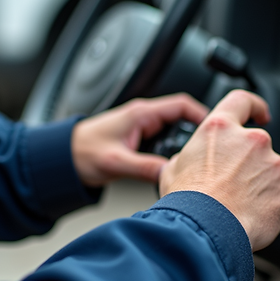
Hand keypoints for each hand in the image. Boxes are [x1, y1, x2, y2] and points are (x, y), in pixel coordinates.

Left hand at [71, 94, 208, 187]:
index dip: (204, 115)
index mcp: (141, 113)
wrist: (61, 159)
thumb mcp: (116, 162)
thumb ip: (145, 168)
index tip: (218, 130)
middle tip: (214, 149)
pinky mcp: (139, 140)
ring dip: (186, 144)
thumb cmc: (80, 152)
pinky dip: (174, 152)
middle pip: (183, 118)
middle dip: (200, 132)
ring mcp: (142, 128)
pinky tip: (178, 166)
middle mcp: (144, 117)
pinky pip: (165, 142)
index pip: (183, 105)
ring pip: (175, 131)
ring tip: (200, 160)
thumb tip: (171, 175)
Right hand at [158, 90, 279, 251]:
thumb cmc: (189, 203)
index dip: (253, 106)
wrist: (208, 232)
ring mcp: (274, 165)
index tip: (260, 114)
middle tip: (232, 186)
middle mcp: (252, 141)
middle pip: (256, 145)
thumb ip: (188, 157)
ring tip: (239, 206)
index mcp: (221, 129)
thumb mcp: (172, 171)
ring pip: (270, 172)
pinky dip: (271, 204)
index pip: (242, 101)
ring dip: (259, 185)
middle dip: (249, 164)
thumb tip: (188, 162)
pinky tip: (252, 216)